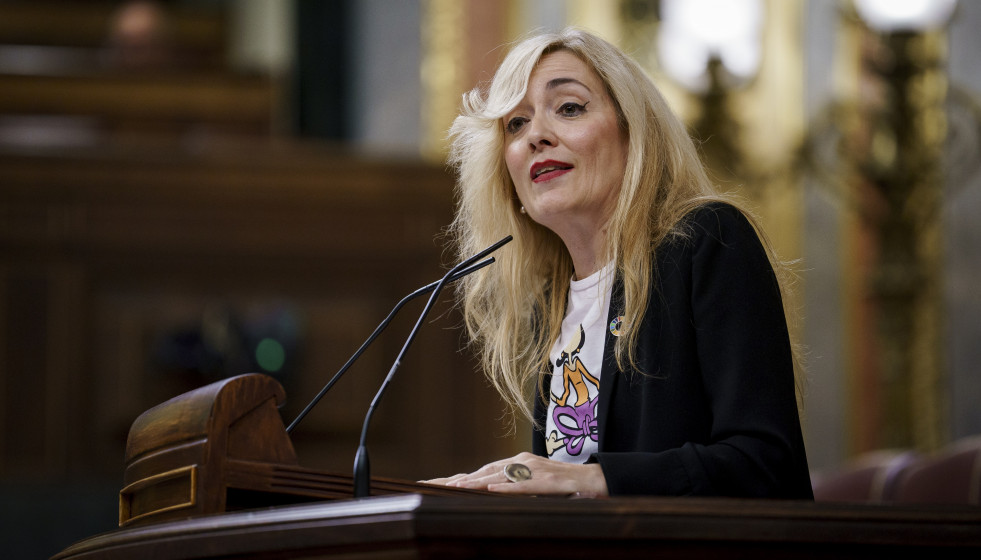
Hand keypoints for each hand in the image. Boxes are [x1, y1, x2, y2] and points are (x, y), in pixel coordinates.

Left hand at [422, 452, 608, 497]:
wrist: (596, 480)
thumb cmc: (564, 486)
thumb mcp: (533, 487)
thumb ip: (513, 488)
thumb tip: (490, 496)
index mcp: (516, 464)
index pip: (480, 472)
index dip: (455, 478)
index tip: (431, 484)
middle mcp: (521, 462)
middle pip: (482, 472)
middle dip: (454, 480)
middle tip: (428, 486)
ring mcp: (534, 469)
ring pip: (498, 476)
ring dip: (474, 483)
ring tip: (452, 488)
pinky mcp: (547, 480)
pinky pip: (524, 484)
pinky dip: (506, 487)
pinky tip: (491, 490)